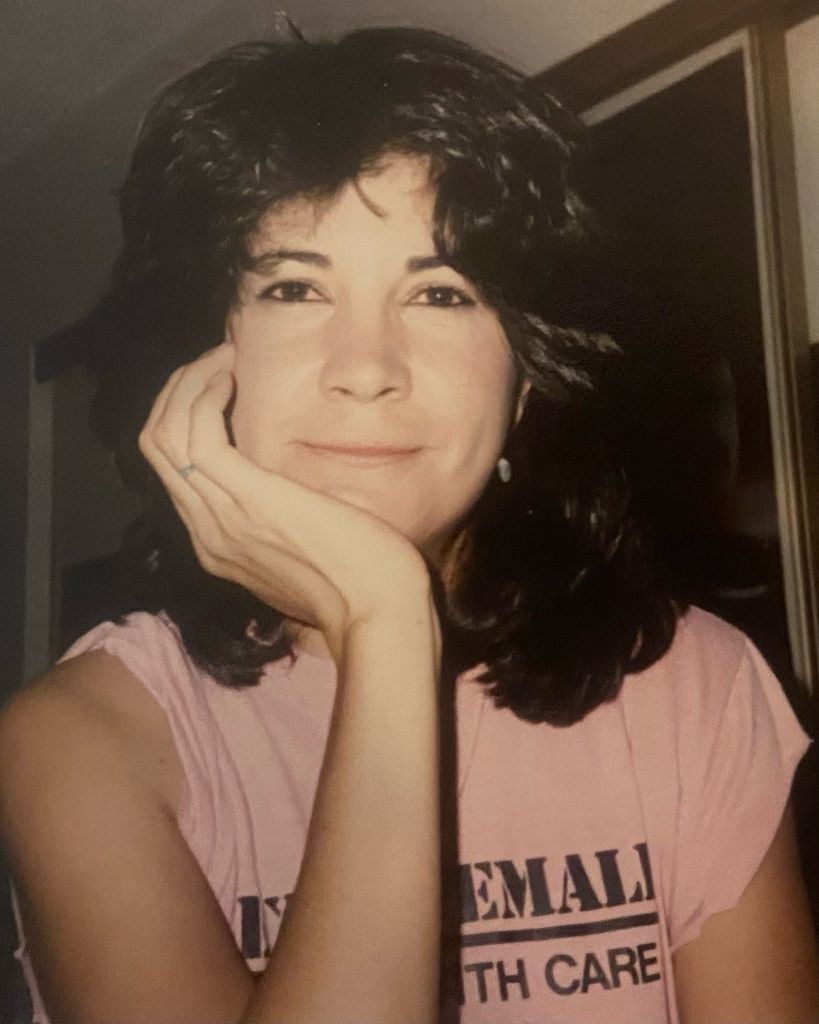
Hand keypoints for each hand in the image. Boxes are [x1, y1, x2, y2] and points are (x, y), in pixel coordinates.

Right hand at [138, 344, 431, 658]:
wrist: (378, 610)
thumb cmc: (363, 579)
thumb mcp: (309, 550)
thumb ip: (287, 522)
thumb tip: (297, 493)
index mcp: (218, 543)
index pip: (175, 470)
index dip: (188, 419)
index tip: (222, 386)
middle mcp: (206, 531)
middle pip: (158, 447)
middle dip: (179, 393)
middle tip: (216, 361)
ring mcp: (219, 516)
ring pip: (164, 434)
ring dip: (189, 384)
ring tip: (223, 357)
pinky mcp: (245, 497)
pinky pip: (197, 433)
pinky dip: (206, 394)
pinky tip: (233, 374)